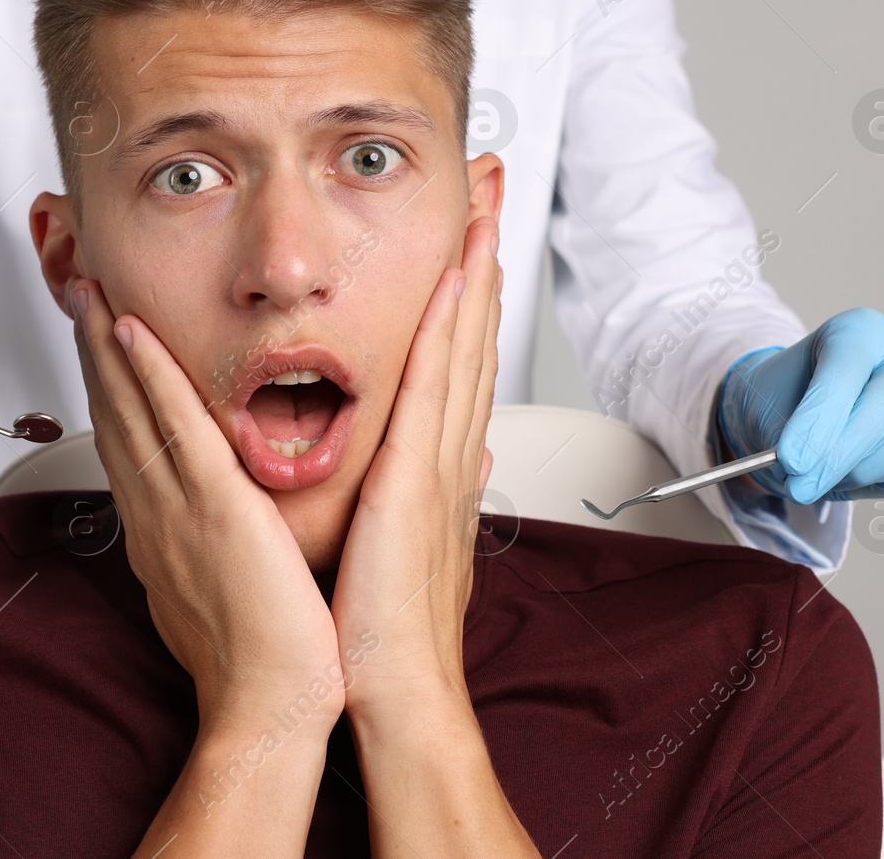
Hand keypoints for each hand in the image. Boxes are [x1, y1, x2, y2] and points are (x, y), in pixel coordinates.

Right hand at [68, 277, 343, 732]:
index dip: (109, 387)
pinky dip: (147, 374)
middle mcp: (155, 513)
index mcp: (162, 531)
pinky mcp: (211, 506)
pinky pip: (172, 425)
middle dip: (94, 352)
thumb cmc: (259, 661)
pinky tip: (128, 330)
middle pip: (114, 416)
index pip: (127, 442)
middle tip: (79, 293)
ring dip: (107, 345)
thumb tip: (211, 526)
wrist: (269, 708)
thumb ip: (208, 547)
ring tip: (90, 290)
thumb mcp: (218, 590)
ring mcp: (177, 507)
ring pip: (131, 408)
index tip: (102, 341)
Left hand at [330, 217, 500, 718]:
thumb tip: (458, 461)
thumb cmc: (389, 634)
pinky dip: (448, 331)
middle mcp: (450, 457)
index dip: (473, 297)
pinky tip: (454, 280)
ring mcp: (439, 465)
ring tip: (483, 208)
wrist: (396, 693)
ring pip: (461, 348)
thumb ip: (434, 497)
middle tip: (494, 190)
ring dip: (475, 273)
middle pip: (472, 338)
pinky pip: (433, 389)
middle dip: (485, 259)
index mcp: (440, 470)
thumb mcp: (415, 550)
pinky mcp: (417, 481)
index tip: (475, 239)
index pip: (460, 364)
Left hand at [717, 306, 883, 503]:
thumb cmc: (784, 406)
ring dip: (871, 469)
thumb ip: (792, 436)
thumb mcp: (769, 412)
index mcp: (858, 330)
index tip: (791, 460)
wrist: (799, 418)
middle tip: (801, 484)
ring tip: (829, 476)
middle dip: (842, 453)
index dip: (819, 420)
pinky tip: (875, 481)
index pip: (847, 371)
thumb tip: (813, 466)